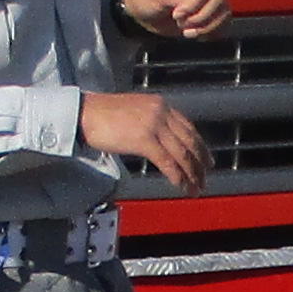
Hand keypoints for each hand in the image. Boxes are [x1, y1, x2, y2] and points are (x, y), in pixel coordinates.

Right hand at [79, 88, 208, 192]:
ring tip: (195, 187)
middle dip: (200, 163)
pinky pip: (167, 161)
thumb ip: (153, 121)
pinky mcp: (144, 140)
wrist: (86, 113)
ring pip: (181, 153)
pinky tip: (180, 185)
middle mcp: (161, 113)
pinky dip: (176, 175)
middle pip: (190, 141)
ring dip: (191, 173)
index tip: (206, 160)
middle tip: (205, 178)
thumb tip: (164, 140)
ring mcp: (154, 125)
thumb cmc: (103, 114)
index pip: (189, 128)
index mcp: (161, 105)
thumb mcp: (136, 111)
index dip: (200, 147)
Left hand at [116, 0, 229, 40]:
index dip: (193, 5)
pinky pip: (224, 23)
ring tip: (188, 31)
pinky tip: (197, 34)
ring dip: (206, 27)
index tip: (176, 14)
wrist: (145, 14)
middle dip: (199, 18)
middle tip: (180, 23)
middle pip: (218, 1)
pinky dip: (212, 32)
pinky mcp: (213, 13)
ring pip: (224, 13)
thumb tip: (194, 9)